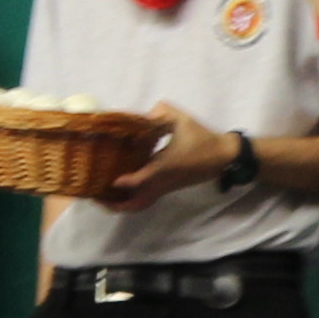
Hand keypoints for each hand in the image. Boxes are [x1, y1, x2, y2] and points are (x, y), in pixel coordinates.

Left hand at [97, 104, 230, 209]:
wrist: (222, 157)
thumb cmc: (202, 138)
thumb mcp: (182, 119)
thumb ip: (161, 112)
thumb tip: (143, 116)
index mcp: (167, 165)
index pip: (147, 178)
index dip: (130, 181)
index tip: (114, 180)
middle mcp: (163, 181)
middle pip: (137, 203)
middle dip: (116, 204)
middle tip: (96, 196)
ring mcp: (165, 188)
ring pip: (140, 205)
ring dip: (121, 205)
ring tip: (102, 198)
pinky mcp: (167, 189)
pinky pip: (146, 200)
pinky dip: (130, 200)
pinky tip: (118, 191)